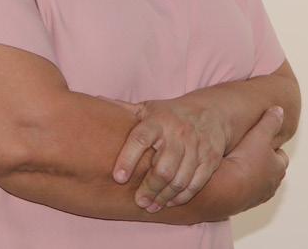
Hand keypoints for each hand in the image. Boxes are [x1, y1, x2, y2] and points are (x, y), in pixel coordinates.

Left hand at [111, 96, 230, 211]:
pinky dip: (182, 196)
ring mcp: (196, 147)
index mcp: (157, 120)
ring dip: (164, 196)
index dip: (128, 158)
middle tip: (139, 201)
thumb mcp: (148, 108)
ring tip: (152, 206)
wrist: (213, 111)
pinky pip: (196, 183)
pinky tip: (170, 202)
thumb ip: (123, 109)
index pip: (140, 138)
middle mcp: (177, 133)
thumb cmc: (170, 113)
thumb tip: (95, 100)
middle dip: (149, 188)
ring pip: (180, 179)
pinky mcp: (209, 159)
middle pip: (163, 168)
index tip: (118, 178)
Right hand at [225, 106, 289, 211]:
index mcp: (278, 169)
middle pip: (269, 170)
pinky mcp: (241, 204)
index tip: (260, 140)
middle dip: (261, 161)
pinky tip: (226, 176)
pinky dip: (238, 184)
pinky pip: (243, 192)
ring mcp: (257, 197)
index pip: (280, 156)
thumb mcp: (258, 135)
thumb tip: (280, 109)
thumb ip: (270, 122)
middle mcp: (271, 186)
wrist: (223, 189)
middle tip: (247, 151)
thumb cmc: (243, 161)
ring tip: (234, 163)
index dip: (271, 146)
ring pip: (256, 182)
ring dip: (249, 174)